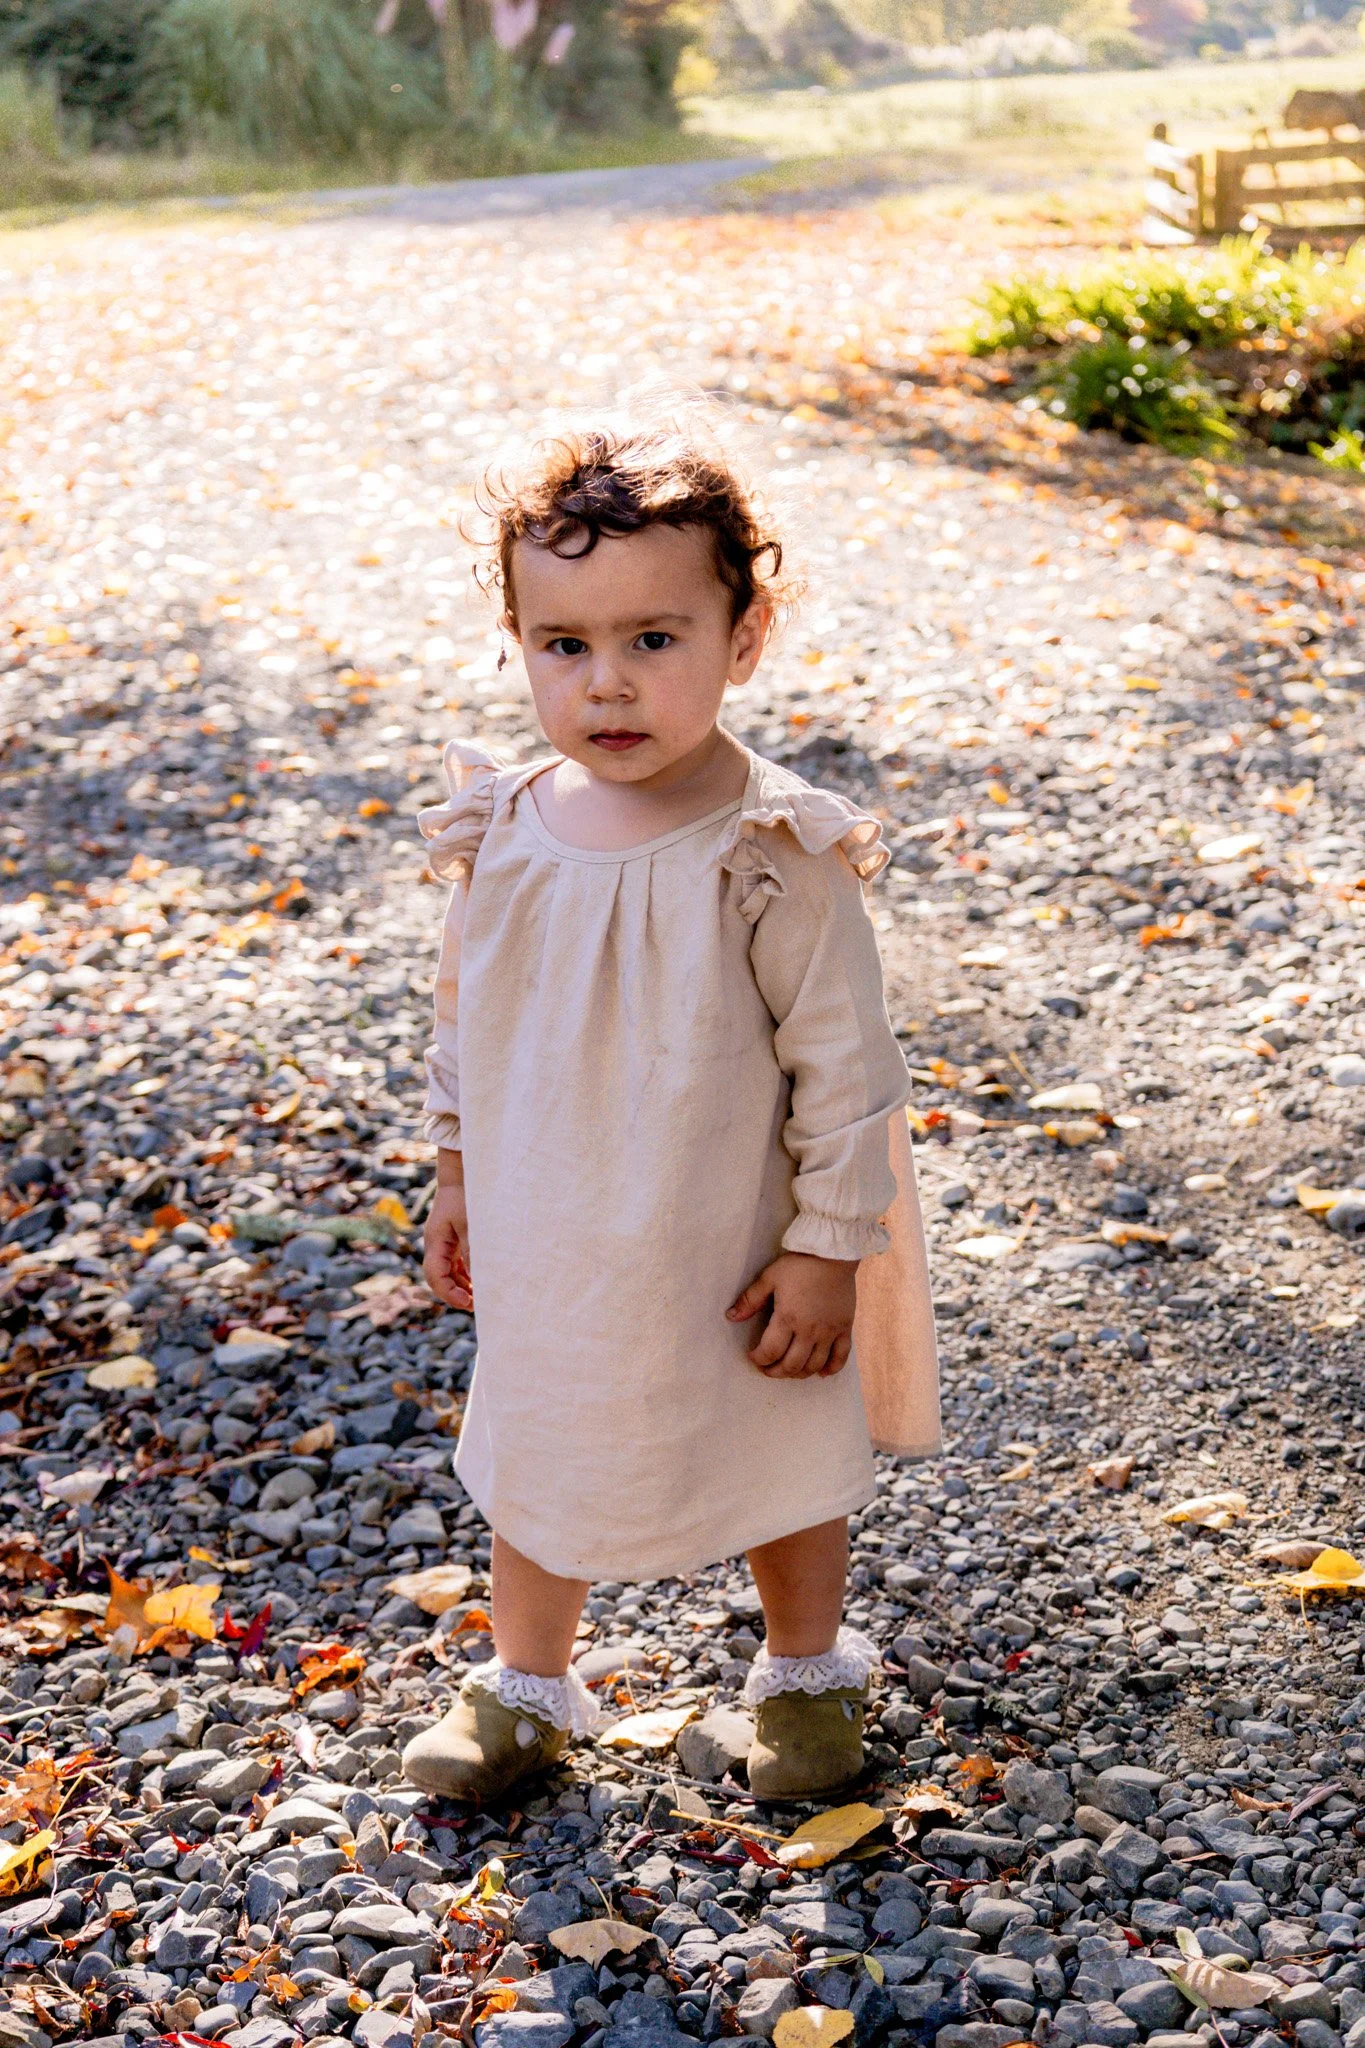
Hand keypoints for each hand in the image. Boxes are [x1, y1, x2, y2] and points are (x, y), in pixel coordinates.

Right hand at [424, 1152, 472, 1311]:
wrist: (463, 1173)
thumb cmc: (467, 1195)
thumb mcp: (471, 1223)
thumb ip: (473, 1250)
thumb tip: (481, 1278)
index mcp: (435, 1242)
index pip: (436, 1276)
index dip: (449, 1293)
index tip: (468, 1302)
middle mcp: (436, 1245)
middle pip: (440, 1278)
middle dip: (456, 1294)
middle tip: (477, 1306)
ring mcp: (444, 1242)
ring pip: (449, 1272)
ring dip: (463, 1285)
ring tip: (481, 1298)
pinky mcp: (454, 1239)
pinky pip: (457, 1263)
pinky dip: (467, 1274)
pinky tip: (481, 1281)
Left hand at [726, 1252, 856, 1378]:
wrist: (833, 1254)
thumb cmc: (800, 1264)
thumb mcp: (769, 1277)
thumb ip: (750, 1300)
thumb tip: (731, 1317)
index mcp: (787, 1318)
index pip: (770, 1351)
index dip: (759, 1359)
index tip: (753, 1356)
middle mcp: (809, 1330)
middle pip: (792, 1365)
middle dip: (776, 1371)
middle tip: (768, 1368)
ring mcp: (829, 1332)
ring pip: (814, 1365)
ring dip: (799, 1374)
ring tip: (790, 1370)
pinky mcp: (844, 1328)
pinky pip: (840, 1357)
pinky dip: (831, 1369)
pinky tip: (822, 1373)